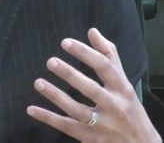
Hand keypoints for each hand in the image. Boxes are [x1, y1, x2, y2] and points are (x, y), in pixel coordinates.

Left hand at [27, 28, 160, 142]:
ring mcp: (102, 125)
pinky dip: (48, 118)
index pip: (104, 67)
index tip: (65, 43)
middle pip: (91, 89)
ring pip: (77, 110)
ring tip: (38, 83)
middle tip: (51, 61)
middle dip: (70, 75)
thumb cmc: (131, 110)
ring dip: (56, 96)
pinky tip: (32, 109)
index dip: (85, 53)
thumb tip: (92, 31)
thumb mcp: (125, 83)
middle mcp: (114, 106)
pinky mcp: (91, 138)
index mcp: (123, 89)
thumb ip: (109, 56)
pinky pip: (66, 127)